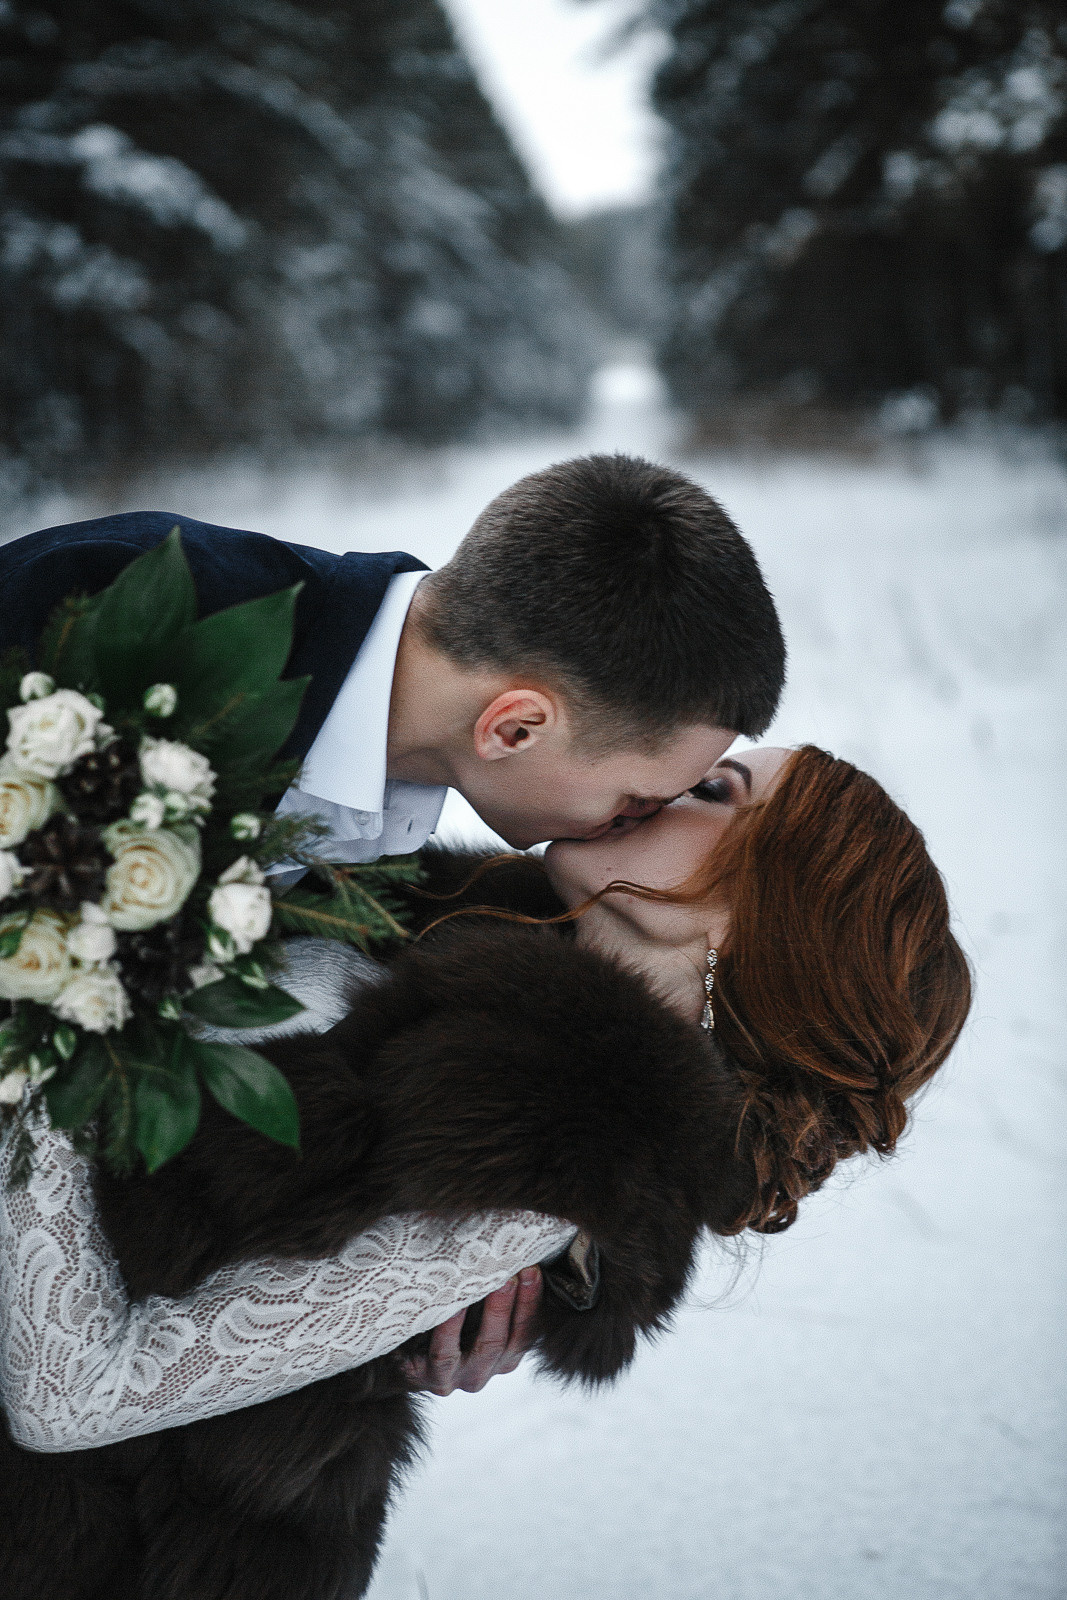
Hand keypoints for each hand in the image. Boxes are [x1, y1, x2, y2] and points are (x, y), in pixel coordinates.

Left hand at [399, 1267, 541, 1395]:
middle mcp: (488, 1370)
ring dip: (492, 1313)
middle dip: (512, 1303)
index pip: (528, 1331)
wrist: (406, 1359)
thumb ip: (495, 1296)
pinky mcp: (434, 1378)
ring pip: (484, 1348)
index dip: (532, 1301)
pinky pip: (444, 1353)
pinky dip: (451, 1328)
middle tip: (513, 1271)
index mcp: (505, 1357)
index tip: (533, 1269)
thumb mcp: (475, 1316)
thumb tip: (513, 1253)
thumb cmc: (447, 1327)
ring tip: (491, 1283)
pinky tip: (452, 1305)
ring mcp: (461, 1378)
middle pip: (507, 1340)